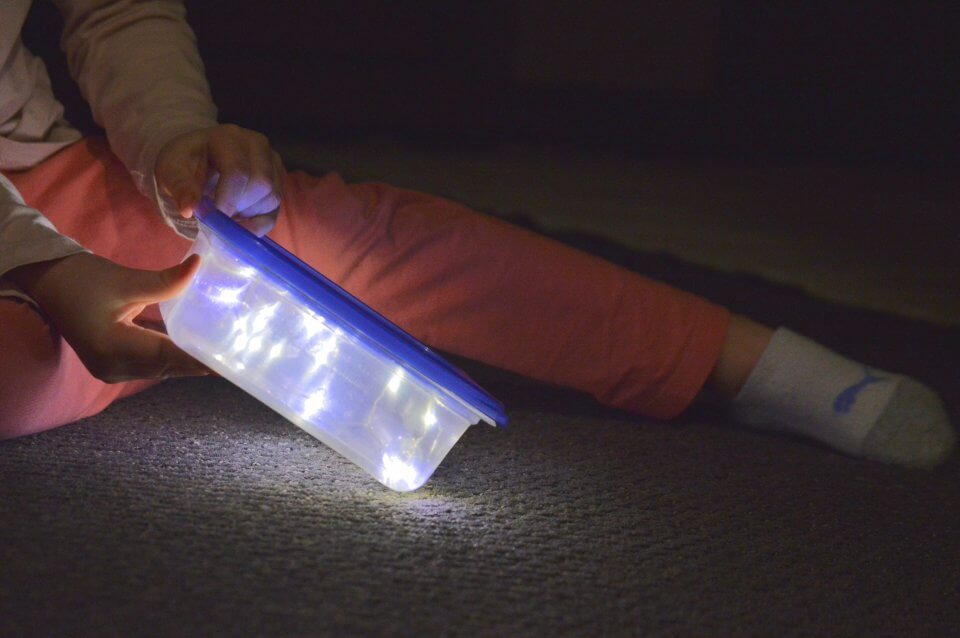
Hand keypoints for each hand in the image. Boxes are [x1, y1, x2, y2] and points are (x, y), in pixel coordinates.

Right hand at [6, 253, 208, 382]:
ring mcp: (112, 369)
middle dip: (200, 362)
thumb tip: (198, 267)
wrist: (48, 283)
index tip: (227, 363)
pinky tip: (198, 349)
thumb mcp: (124, 279)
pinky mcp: (115, 364)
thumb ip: (165, 282)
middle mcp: (113, 367)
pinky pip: (152, 363)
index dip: (199, 359)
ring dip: (189, 361)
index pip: (166, 355)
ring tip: (225, 355)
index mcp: (113, 348)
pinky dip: (174, 356)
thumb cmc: (81, 279)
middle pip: (167, 366)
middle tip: (236, 358)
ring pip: (162, 368)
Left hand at [155, 124, 284, 235]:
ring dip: (249, 214)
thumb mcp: (170, 171)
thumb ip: (179, 187)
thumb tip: (190, 210)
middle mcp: (257, 144)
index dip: (227, 200)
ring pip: (272, 197)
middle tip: (218, 216)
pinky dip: (258, 222)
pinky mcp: (278, 178)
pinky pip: (276, 208)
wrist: (199, 158)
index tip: (211, 218)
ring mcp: (271, 160)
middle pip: (261, 184)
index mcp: (228, 137)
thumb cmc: (184, 163)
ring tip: (227, 214)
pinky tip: (240, 223)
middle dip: (239, 207)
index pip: (238, 172)